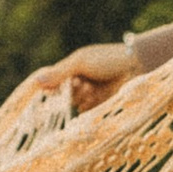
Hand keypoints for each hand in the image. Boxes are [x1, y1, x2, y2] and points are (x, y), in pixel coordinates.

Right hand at [15, 41, 139, 112]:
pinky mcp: (101, 104)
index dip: (53, 86)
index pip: (54, 81)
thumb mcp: (81, 63)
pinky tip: (98, 97)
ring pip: (75, 104)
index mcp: (73, 68)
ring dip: (82, 97)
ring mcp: (91, 94)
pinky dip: (90, 105)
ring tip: (93, 88)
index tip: (54, 88)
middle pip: (64, 94)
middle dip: (72, 90)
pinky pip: (87, 111)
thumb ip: (59, 73)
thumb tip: (36, 82)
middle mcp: (80, 82)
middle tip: (83, 83)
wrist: (136, 67)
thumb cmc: (108, 60)